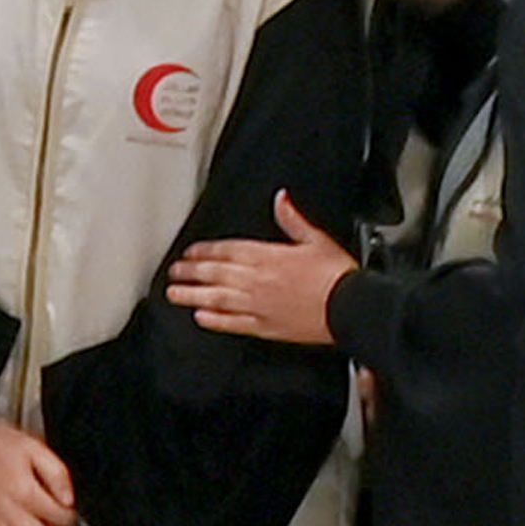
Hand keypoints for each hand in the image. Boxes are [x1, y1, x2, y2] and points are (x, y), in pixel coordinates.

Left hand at [165, 194, 358, 345]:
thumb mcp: (316, 239)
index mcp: (269, 256)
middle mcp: (258, 280)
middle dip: (190, 272)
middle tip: (173, 272)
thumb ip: (293, 219)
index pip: (227, 250)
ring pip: (217, 298)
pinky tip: (201, 318)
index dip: (204, 251)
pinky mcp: (266, 327)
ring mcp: (259, 305)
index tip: (189, 252)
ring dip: (192, 295)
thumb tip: (281, 199)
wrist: (351, 307)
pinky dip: (215, 321)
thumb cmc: (338, 276)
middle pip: (215, 273)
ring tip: (175, 294)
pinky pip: (233, 324)